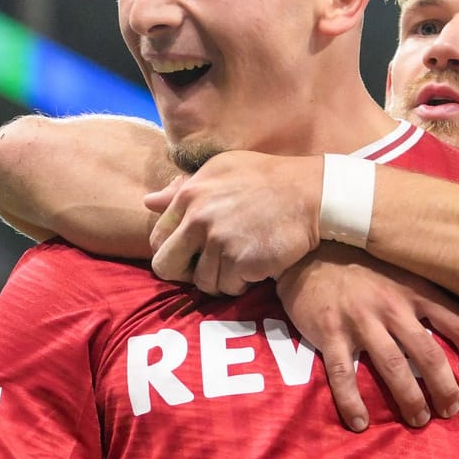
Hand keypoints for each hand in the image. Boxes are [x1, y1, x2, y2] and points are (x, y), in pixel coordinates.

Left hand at [144, 151, 320, 294]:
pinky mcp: (241, 261)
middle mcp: (198, 219)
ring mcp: (219, 242)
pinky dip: (242, 283)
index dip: (174, 251)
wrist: (311, 193)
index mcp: (189, 195)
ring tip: (240, 262)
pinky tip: (256, 265)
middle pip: (166, 267)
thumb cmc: (266, 178)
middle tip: (208, 268)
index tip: (192, 253)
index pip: (157, 238)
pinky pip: (229, 288)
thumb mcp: (220, 170)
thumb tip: (148, 202)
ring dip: (220, 279)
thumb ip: (182, 189)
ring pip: (202, 283)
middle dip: (184, 273)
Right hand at [277, 246, 458, 431]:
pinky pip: (344, 374)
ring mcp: (360, 320)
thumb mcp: (399, 274)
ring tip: (418, 421)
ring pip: (392, 366)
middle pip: (427, 353)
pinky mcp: (330, 333)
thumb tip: (454, 332)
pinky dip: (353, 402)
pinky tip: (361, 423)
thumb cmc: (359, 268)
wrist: (308, 252)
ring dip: (409, 398)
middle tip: (451, 410)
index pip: (457, 321)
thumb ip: (422, 299)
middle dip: (444, 387)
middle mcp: (392, 306)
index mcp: (414, 291)